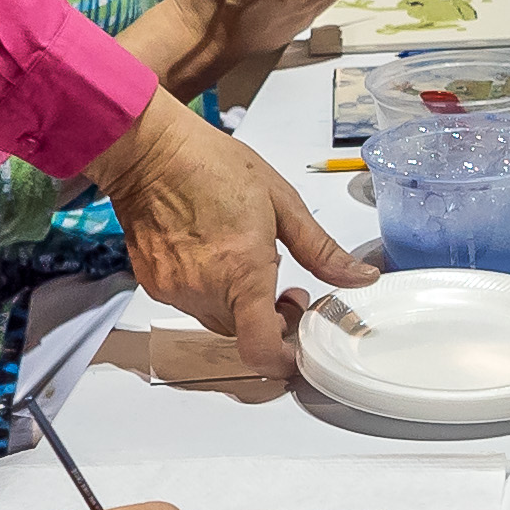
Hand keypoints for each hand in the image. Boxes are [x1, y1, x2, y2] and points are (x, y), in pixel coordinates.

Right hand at [85, 92, 375, 372]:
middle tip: (284, 286)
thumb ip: (320, 249)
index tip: (297, 346)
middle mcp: (204, 290)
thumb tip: (361, 278)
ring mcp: (175, 289)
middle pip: (244, 333)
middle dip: (269, 320)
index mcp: (241, 271)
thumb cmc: (213, 166)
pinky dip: (209, 291)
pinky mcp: (153, 283)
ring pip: (217, 319)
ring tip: (246, 262)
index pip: (260, 349)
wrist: (148, 150)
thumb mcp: (281, 200)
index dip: (282, 360)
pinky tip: (213, 256)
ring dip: (238, 305)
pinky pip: (189, 302)